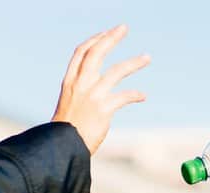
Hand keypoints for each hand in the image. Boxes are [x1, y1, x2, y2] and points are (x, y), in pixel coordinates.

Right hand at [52, 25, 149, 154]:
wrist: (62, 148)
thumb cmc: (66, 131)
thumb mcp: (69, 105)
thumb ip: (80, 92)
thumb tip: (94, 84)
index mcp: (70, 82)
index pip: (81, 52)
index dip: (95, 40)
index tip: (106, 34)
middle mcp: (80, 84)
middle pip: (97, 53)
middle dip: (111, 38)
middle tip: (124, 28)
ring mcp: (92, 95)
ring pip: (116, 71)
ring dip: (134, 63)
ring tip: (147, 57)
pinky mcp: (103, 109)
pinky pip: (124, 96)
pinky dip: (135, 94)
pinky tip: (143, 96)